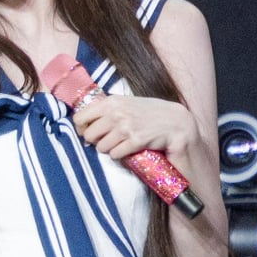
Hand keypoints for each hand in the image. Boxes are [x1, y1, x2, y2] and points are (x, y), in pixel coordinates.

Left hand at [72, 95, 197, 162]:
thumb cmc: (151, 113)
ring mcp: (126, 127)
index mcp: (112, 101)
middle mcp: (116, 113)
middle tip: (108, 141)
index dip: (82, 128)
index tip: (89, 132)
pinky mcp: (135, 141)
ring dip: (109, 149)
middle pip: (88, 135)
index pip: (80, 117)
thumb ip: (108, 109)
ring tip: (121, 145)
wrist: (176, 122)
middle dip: (96, 141)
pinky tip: (129, 149)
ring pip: (101, 147)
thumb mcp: (128, 104)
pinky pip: (115, 154)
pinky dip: (120, 155)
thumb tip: (85, 123)